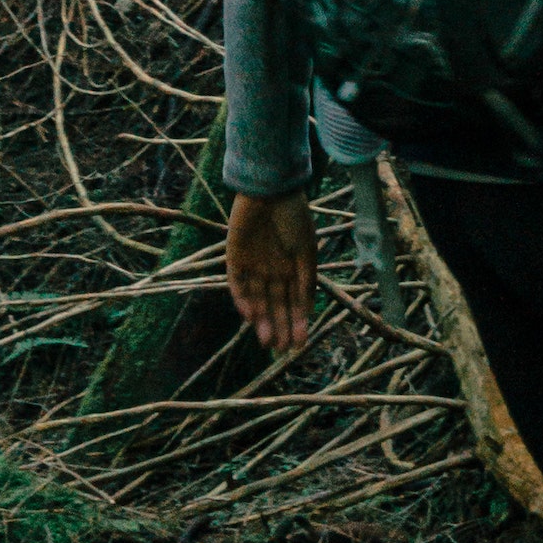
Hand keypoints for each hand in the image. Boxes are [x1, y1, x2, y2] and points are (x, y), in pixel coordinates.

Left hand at [226, 190, 317, 357]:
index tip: (299, 345)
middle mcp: (273, 269)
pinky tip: (250, 316)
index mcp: (293, 266)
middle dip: (279, 327)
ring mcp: (253, 265)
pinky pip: (237, 285)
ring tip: (267, 342)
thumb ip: (306, 282)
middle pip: (275, 305)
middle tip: (281, 351)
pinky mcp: (234, 259)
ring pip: (257, 300)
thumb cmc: (294, 218)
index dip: (297, 323)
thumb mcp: (306, 252)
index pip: (295, 301)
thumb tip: (308, 312)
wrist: (270, 191)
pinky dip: (242, 301)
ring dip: (262, 320)